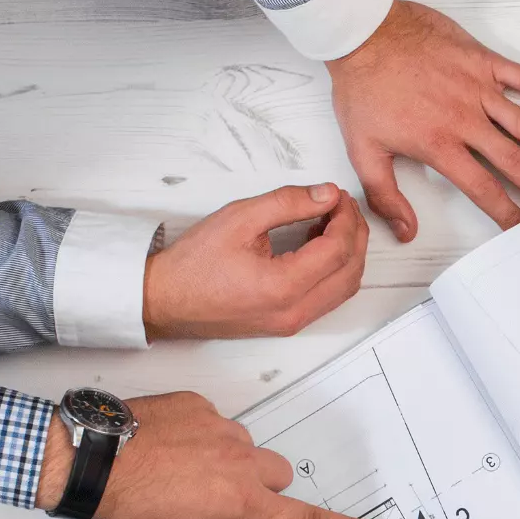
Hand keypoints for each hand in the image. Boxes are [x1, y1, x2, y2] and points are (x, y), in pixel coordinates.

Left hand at [37, 390, 384, 518]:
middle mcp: (240, 460)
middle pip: (276, 477)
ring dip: (227, 464)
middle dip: (259, 491)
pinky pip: (216, 424)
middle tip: (218, 501)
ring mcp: (222, 427)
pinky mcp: (200, 404)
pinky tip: (169, 449)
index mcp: (241, 501)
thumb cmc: (131, 503)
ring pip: (245, 450)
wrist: (92, 457)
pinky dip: (201, 438)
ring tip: (181, 473)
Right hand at [142, 184, 368, 339]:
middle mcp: (295, 312)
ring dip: (348, 253)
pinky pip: (329, 297)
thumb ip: (287, 203)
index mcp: (283, 287)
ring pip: (345, 287)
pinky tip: (318, 245)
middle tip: (340, 205)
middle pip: (351, 270)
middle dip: (354, 233)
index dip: (345, 217)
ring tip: (329, 221)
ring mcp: (294, 323)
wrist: (165, 301)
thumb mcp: (239, 218)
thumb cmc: (193, 264)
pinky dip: (335, 270)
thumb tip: (326, 194)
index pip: (338, 249)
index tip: (337, 195)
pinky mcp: (289, 324)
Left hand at [326, 0, 519, 234]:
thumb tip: (405, 230)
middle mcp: (466, 119)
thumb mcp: (362, 149)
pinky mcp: (482, 61)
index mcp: (440, 144)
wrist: (362, 32)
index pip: (484, 189)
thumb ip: (385, 196)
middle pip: (516, 163)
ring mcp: (478, 89)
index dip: (508, 213)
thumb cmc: (363, 86)